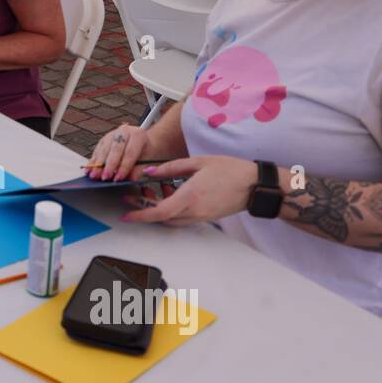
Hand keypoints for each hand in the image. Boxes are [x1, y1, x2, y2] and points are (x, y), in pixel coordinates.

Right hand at [87, 124, 153, 181]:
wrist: (140, 142)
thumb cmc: (144, 152)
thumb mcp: (147, 160)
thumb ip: (138, 170)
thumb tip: (129, 179)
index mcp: (138, 135)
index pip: (130, 152)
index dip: (124, 167)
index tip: (119, 178)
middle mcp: (124, 132)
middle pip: (115, 149)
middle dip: (109, 165)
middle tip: (105, 177)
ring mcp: (112, 134)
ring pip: (104, 150)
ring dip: (98, 165)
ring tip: (94, 176)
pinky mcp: (103, 140)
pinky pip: (96, 151)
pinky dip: (92, 162)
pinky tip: (89, 170)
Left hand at [120, 156, 256, 226]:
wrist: (255, 185)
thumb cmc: (230, 170)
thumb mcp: (198, 162)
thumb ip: (171, 168)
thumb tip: (150, 172)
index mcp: (191, 196)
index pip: (159, 212)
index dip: (140, 215)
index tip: (126, 214)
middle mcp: (194, 211)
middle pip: (161, 217)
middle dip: (144, 210)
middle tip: (133, 199)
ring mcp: (201, 217)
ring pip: (171, 220)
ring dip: (157, 210)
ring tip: (151, 193)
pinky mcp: (206, 218)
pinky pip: (182, 219)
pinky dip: (170, 211)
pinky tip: (169, 195)